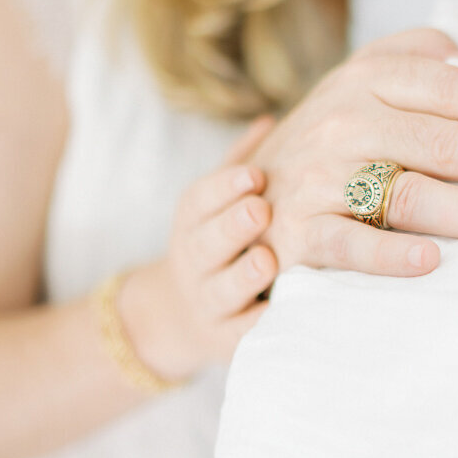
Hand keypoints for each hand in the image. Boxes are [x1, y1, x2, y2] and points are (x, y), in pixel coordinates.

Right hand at [117, 118, 277, 380]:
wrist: (179, 316)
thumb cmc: (219, 242)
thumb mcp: (217, 203)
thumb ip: (240, 163)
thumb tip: (269, 117)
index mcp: (193, 220)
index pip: (199, 199)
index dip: (224, 186)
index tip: (256, 173)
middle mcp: (194, 260)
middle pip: (206, 242)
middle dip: (232, 225)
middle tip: (261, 208)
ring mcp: (208, 301)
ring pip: (222, 290)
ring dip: (243, 276)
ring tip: (266, 259)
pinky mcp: (225, 340)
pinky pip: (241, 334)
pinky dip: (258, 325)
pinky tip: (278, 312)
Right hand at [255, 29, 457, 275]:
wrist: (245, 198)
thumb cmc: (333, 137)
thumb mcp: (364, 78)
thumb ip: (418, 56)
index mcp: (369, 77)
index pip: (455, 90)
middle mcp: (344, 120)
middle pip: (445, 142)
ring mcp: (320, 176)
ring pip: (410, 193)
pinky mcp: (300, 231)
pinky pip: (350, 244)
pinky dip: (391, 255)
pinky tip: (434, 262)